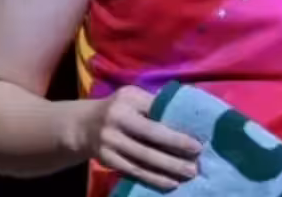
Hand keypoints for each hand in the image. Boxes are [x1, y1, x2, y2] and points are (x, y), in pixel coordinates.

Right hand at [84, 85, 200, 189]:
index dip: (176, 128)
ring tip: (189, 174)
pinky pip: (134, 170)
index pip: (156, 112)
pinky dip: (153, 178)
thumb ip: (154, 103)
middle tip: (197, 160)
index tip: (197, 141)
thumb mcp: (132, 97)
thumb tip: (188, 112)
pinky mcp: (107, 159)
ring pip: (144, 158)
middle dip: (176, 148)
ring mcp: (110, 140)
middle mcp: (117, 118)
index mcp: (128, 99)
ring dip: (169, 168)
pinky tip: (170, 183)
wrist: (84, 125)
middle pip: (151, 136)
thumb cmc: (119, 109)